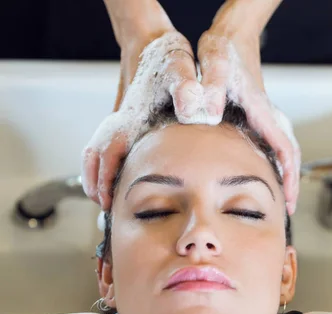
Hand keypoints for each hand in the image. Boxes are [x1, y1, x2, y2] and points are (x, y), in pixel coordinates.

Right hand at [82, 29, 207, 209]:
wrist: (151, 44)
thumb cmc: (167, 59)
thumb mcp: (180, 68)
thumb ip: (187, 86)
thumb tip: (193, 111)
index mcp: (130, 116)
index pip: (110, 151)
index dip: (106, 177)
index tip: (108, 200)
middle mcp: (118, 121)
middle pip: (95, 157)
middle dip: (95, 183)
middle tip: (104, 206)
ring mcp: (117, 123)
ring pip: (94, 153)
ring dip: (94, 177)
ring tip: (102, 199)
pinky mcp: (120, 124)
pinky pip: (101, 148)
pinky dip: (99, 166)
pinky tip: (110, 179)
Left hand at [197, 28, 300, 214]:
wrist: (231, 37)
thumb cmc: (222, 49)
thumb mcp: (213, 61)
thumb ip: (211, 83)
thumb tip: (212, 114)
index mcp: (262, 110)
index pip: (284, 148)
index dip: (288, 177)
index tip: (288, 201)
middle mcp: (268, 116)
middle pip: (289, 155)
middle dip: (290, 183)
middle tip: (287, 210)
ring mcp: (265, 118)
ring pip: (282, 152)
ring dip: (284, 176)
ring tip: (279, 201)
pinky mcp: (258, 119)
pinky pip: (272, 146)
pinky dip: (274, 165)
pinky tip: (262, 179)